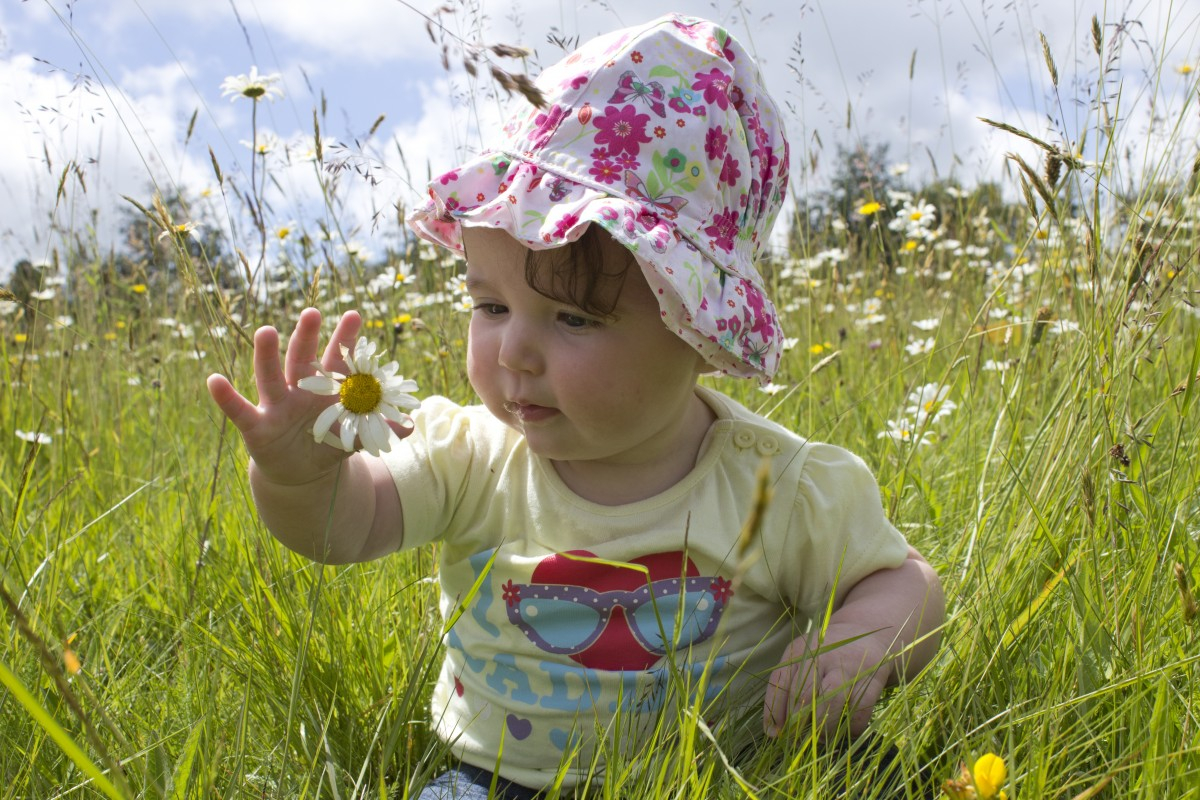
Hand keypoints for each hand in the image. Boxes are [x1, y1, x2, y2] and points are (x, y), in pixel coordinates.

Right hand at [207, 307, 388, 484]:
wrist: (301, 473)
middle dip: (307, 337)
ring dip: (267, 355)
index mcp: (326, 390)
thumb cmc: (328, 444)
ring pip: (271, 376)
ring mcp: (277, 406)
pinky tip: (214, 380)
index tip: (355, 314)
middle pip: (303, 359)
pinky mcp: (257, 427)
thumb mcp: (353, 438)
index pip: (337, 361)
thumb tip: (410, 424)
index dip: (345, 340)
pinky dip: (226, 397)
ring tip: (265, 331)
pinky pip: (239, 410)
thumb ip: (377, 429)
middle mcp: (299, 390)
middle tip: (312, 312)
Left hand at [763, 623, 891, 738]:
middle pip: (804, 695)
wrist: (867, 633)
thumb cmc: (826, 654)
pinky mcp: (871, 679)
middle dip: (798, 724)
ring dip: (823, 729)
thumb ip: (787, 687)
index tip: (773, 734)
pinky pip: (858, 712)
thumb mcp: (802, 659)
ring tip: (819, 739)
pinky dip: (850, 727)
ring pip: (830, 703)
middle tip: (798, 740)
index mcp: (798, 650)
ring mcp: (847, 667)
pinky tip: (845, 729)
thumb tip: (773, 730)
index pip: (780, 683)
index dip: (774, 712)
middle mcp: (821, 656)